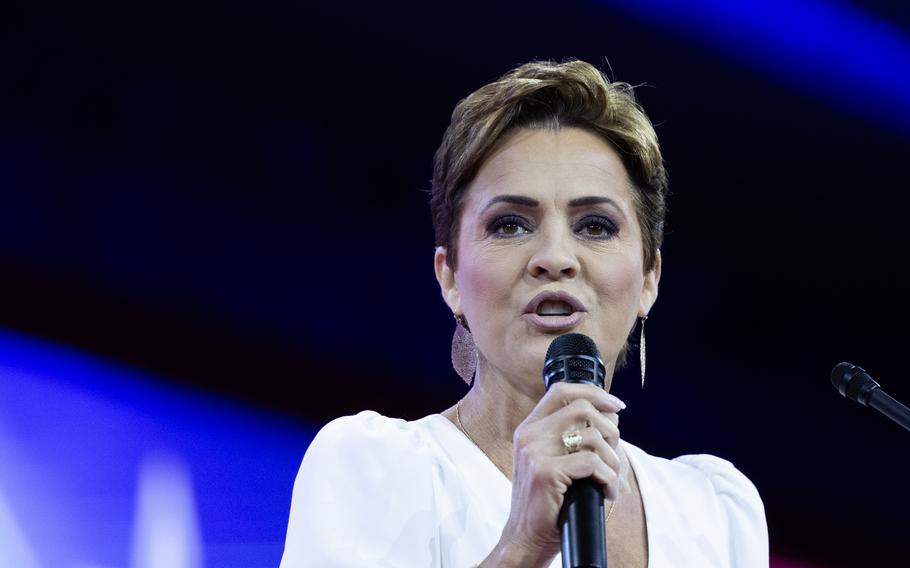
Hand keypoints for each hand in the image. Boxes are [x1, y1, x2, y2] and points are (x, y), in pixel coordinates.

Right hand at [483, 382, 623, 567]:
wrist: (526, 537)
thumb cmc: (548, 502)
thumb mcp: (555, 461)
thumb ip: (575, 437)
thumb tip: (613, 414)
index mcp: (529, 428)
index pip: (562, 391)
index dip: (594, 393)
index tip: (617, 406)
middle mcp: (529, 435)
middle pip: (582, 409)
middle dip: (610, 430)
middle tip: (614, 456)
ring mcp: (534, 453)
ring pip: (592, 436)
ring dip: (613, 460)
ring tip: (611, 480)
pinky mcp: (545, 473)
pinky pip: (592, 463)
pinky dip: (608, 478)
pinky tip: (606, 492)